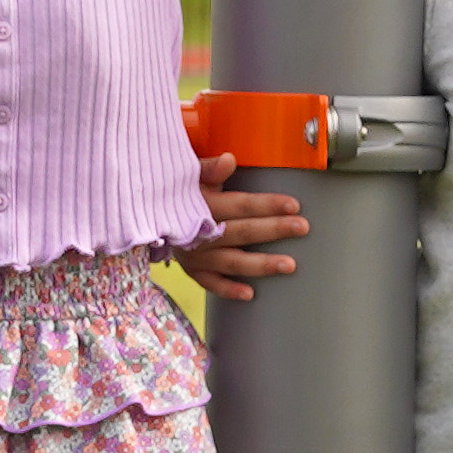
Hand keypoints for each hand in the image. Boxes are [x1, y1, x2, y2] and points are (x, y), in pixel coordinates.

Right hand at [173, 153, 306, 301]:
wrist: (150, 218)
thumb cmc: (178, 193)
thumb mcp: (189, 176)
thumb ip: (209, 168)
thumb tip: (229, 159)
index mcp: (201, 206)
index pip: (239, 205)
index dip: (266, 205)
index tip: (293, 205)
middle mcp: (198, 233)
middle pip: (241, 232)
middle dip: (273, 229)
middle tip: (303, 227)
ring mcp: (195, 254)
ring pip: (231, 261)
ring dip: (260, 264)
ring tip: (289, 265)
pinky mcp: (192, 270)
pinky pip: (211, 283)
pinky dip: (228, 289)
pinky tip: (250, 293)